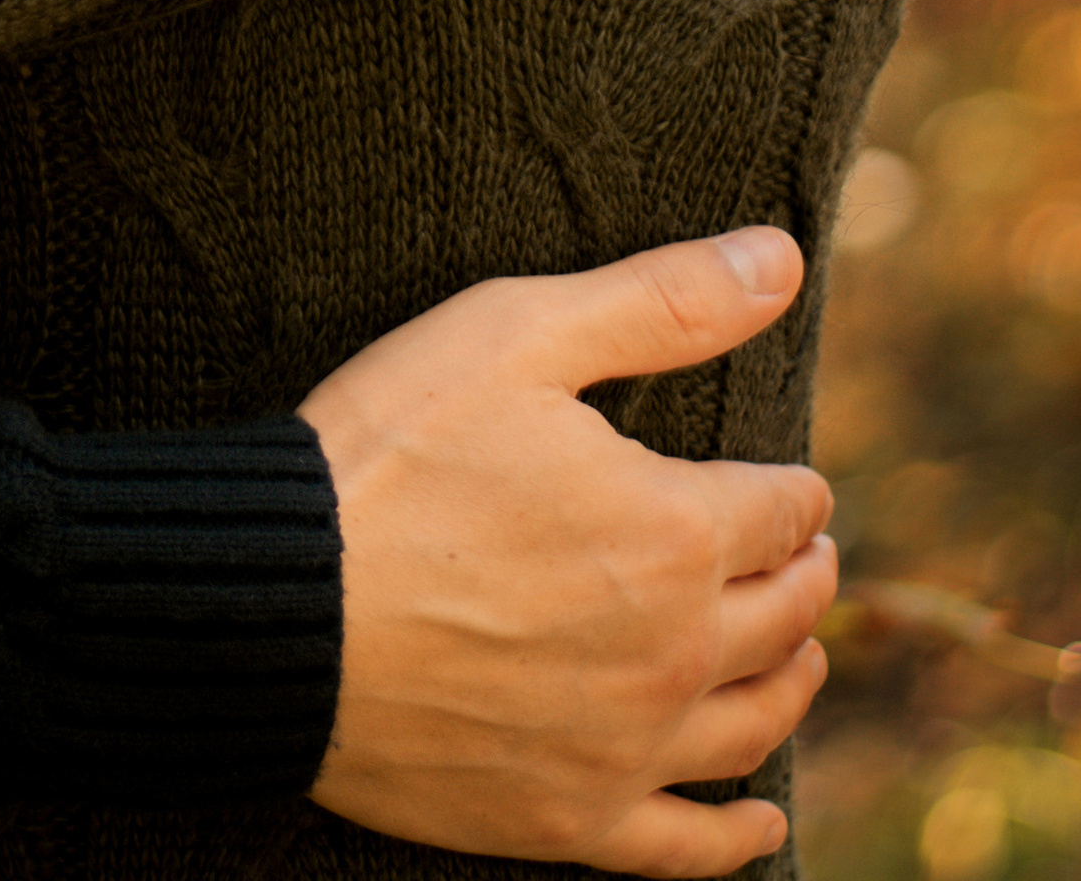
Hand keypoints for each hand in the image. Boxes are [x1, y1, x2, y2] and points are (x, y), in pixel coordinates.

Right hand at [303, 227, 833, 873]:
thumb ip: (661, 300)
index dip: (793, 489)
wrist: (276, 604)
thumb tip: (780, 257)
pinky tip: (761, 821)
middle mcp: (673, 651)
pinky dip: (737, 837)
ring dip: (792, 680)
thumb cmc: (387, 453)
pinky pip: (685, 848)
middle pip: (783, 615)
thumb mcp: (517, 335)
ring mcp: (625, 747)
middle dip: (803, 573)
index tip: (792, 483)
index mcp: (673, 530)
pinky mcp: (568, 817)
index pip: (780, 509)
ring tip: (800, 655)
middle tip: (805, 553)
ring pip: (753, 723)